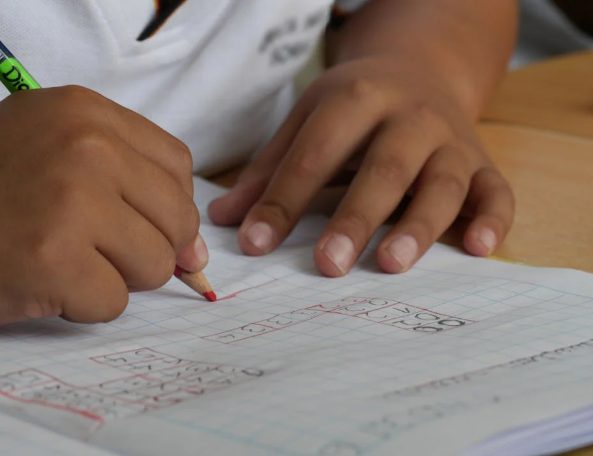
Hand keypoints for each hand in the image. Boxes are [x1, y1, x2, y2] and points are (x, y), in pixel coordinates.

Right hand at [0, 86, 205, 330]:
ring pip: (156, 265)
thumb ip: (134, 189)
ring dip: (115, 276)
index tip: (142, 224)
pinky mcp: (53, 261)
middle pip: (178, 219)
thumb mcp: (55, 156)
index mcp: (85, 112)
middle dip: (147, 247)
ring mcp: (71, 202)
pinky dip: (82, 304)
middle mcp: (85, 147)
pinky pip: (115, 302)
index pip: (178, 167)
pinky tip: (41, 282)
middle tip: (94, 247)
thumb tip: (197, 253)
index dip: (167, 206)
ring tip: (63, 260)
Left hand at [208, 57, 513, 276]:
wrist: (421, 70)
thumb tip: (224, 221)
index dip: (283, 201)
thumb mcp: (308, 121)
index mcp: (356, 99)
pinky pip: (497, 191)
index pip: (315, 155)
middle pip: (384, 168)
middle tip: (328, 265)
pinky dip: (494, 219)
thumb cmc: (355, 107)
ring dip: (419, 225)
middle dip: (355, 217)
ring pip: (442, 183)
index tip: (255, 245)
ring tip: (391, 264)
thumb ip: (269, 170)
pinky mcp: (483, 162)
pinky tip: (478, 249)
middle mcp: (409, 116)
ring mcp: (451, 140)